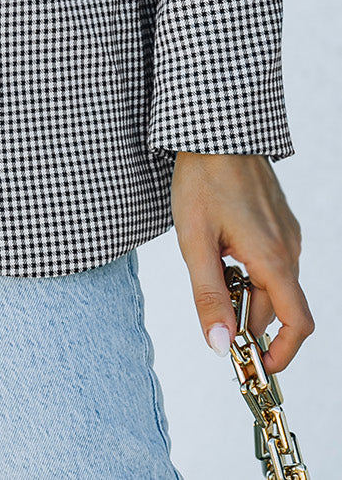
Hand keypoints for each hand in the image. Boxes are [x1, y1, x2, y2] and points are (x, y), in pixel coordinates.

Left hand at [171, 151, 313, 372]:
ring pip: (270, 283)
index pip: (297, 324)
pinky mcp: (278, 221)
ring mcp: (287, 233)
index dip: (281, 353)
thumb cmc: (203, 177)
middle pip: (275, 306)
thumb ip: (208, 296)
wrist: (215, 127)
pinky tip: (219, 250)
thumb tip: (219, 346)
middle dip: (246, 320)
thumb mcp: (195, 241)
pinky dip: (247, 269)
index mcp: (273, 258)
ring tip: (207, 267)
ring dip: (243, 291)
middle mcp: (289, 248)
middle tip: (209, 319)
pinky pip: (269, 260)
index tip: (254, 365)